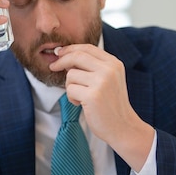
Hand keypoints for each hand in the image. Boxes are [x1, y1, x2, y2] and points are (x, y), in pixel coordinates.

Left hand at [49, 44, 154, 170]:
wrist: (123, 126)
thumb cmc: (111, 104)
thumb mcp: (108, 80)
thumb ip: (93, 67)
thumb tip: (66, 58)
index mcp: (114, 63)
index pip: (88, 48)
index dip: (70, 48)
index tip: (59, 53)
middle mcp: (109, 70)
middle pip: (77, 56)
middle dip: (61, 60)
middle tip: (53, 66)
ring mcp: (101, 82)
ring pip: (71, 75)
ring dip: (70, 86)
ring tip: (81, 97)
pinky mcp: (92, 95)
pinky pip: (70, 90)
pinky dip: (71, 98)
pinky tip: (81, 104)